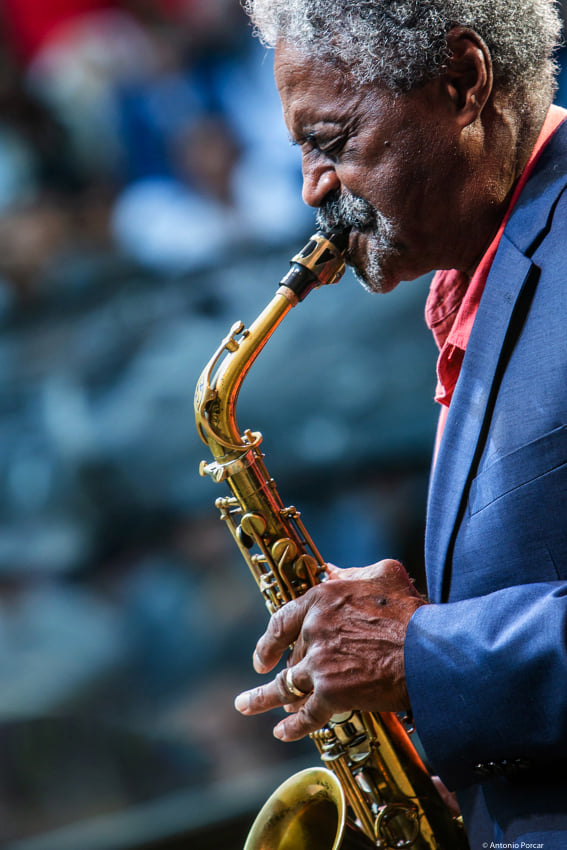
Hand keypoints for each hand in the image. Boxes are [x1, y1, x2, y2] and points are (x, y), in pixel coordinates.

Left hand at [234, 559, 425, 740]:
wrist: (430, 651)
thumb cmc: (410, 610)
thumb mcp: (383, 574)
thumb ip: (352, 573)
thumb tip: (333, 570)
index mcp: (321, 601)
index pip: (282, 621)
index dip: (268, 641)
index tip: (261, 655)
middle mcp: (314, 631)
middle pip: (290, 656)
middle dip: (281, 671)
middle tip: (273, 683)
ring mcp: (320, 664)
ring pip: (286, 684)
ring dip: (265, 698)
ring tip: (248, 705)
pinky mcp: (333, 694)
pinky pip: (307, 714)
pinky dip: (293, 726)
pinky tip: (281, 733)